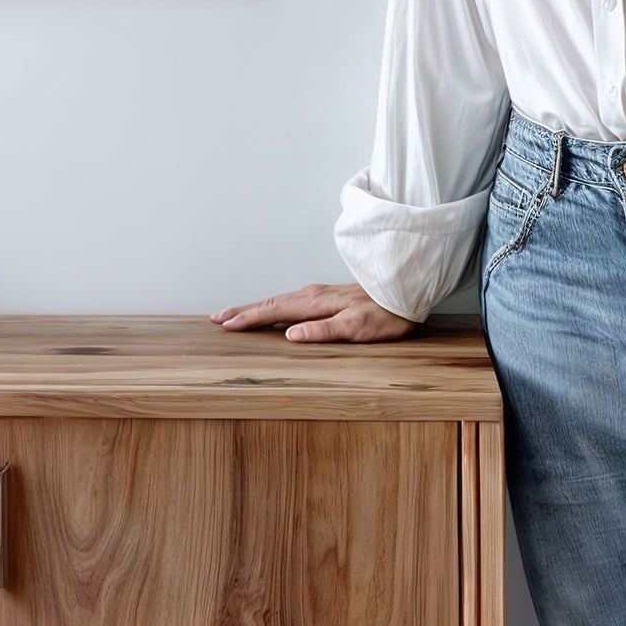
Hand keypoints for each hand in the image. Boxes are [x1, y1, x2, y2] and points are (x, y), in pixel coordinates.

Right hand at [210, 281, 420, 341]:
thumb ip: (323, 331)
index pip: (274, 311)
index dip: (248, 319)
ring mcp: (320, 293)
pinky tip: (274, 310)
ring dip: (256, 307)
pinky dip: (273, 305)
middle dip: (243, 310)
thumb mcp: (357, 328)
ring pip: (279, 300)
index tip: (226, 325)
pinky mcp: (328, 296)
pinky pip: (291, 300)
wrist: (407, 291)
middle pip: (271, 302)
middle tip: (218, 318)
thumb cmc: (386, 314)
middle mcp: (313, 294)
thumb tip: (290, 335)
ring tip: (237, 314)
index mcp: (315, 303)